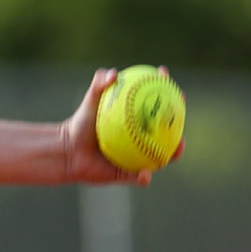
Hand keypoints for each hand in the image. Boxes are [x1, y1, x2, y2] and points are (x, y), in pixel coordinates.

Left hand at [61, 67, 182, 186]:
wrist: (68, 151)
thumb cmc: (81, 123)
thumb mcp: (90, 101)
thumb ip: (99, 85)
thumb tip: (115, 73)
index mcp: (137, 120)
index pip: (157, 104)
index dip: (167, 90)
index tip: (167, 77)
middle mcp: (142, 138)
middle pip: (168, 131)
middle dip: (180, 121)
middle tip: (182, 111)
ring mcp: (138, 157)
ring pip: (162, 157)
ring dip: (175, 153)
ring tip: (179, 147)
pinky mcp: (128, 175)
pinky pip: (140, 178)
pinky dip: (144, 177)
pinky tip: (145, 173)